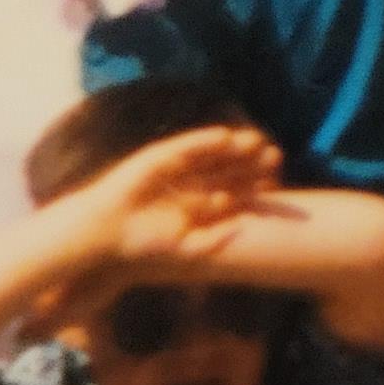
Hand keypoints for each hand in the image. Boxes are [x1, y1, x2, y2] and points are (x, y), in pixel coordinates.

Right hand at [80, 127, 282, 272]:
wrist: (107, 233)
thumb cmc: (145, 245)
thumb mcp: (186, 248)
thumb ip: (215, 241)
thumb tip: (244, 228)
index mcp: (200, 206)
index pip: (234, 193)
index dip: (254, 189)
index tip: (276, 186)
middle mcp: (192, 184)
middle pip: (229, 170)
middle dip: (251, 164)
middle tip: (276, 157)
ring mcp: (177, 168)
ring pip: (212, 154)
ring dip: (234, 148)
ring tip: (257, 142)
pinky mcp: (160, 156)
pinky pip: (187, 145)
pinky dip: (205, 140)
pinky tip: (225, 136)